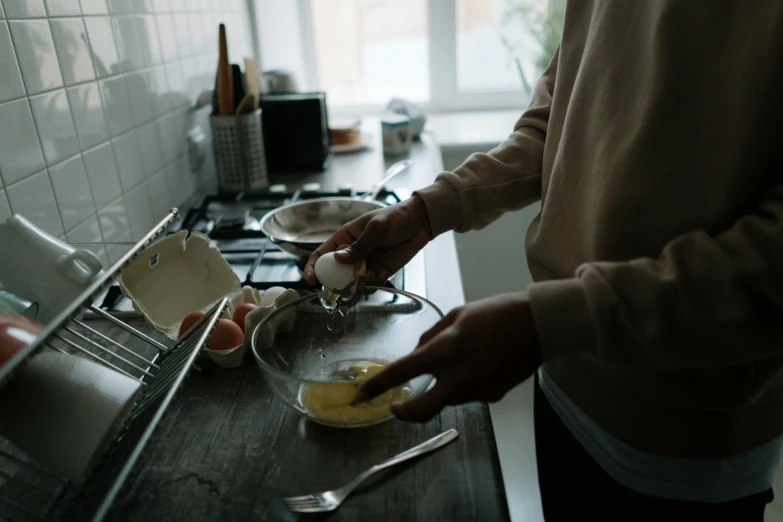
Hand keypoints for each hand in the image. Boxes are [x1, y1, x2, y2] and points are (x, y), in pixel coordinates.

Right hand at [304, 195, 432, 285]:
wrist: (422, 222)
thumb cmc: (396, 217)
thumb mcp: (376, 228)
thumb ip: (360, 245)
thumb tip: (338, 258)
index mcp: (346, 237)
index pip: (323, 253)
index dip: (314, 266)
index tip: (312, 279)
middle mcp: (354, 252)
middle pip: (336, 271)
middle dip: (335, 281)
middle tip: (340, 287)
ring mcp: (367, 262)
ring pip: (353, 280)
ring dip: (354, 284)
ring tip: (362, 281)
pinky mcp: (381, 270)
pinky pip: (371, 282)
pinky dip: (371, 284)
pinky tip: (378, 276)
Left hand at [352, 293, 540, 421]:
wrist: (539, 326)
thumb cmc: (498, 313)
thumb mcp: (458, 314)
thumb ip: (432, 335)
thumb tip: (418, 352)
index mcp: (444, 351)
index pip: (400, 373)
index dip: (376, 386)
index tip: (360, 395)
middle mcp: (457, 377)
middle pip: (420, 410)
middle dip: (403, 413)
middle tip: (394, 406)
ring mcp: (476, 391)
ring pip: (447, 397)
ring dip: (443, 385)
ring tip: (463, 357)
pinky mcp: (492, 397)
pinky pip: (469, 393)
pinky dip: (466, 382)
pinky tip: (481, 363)